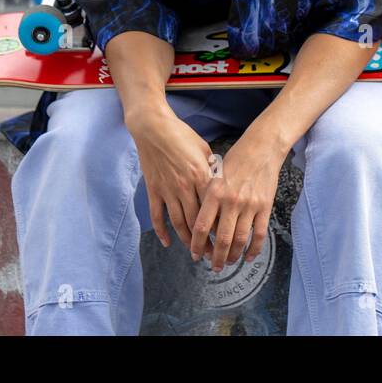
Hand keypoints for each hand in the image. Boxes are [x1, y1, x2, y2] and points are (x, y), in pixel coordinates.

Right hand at [125, 101, 217, 258]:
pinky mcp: (153, 190)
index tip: (228, 238)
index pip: (214, 208)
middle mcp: (185, 186)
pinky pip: (157, 215)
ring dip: (187, 241)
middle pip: (198, 221)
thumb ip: (212, 169)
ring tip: (195, 254)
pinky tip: (168, 243)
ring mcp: (167, 190)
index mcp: (201, 176)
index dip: (220, 226)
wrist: (153, 127)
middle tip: (214, 255)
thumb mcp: (203, 149)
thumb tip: (222, 183)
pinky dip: (162, 231)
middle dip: (206, 241)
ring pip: (178, 223)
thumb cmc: (181, 135)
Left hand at [190, 131, 283, 270]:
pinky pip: (259, 234)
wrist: (261, 148)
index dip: (197, 244)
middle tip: (213, 266)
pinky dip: (254, 249)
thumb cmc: (235, 160)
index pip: (202, 226)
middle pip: (221, 238)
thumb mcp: (214, 175)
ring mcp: (249, 205)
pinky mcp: (265, 207)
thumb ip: (208, 198)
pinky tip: (249, 256)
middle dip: (216, 257)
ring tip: (229, 262)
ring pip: (240, 239)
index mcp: (214, 192)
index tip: (195, 254)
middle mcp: (231, 201)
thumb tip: (203, 226)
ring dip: (233, 255)